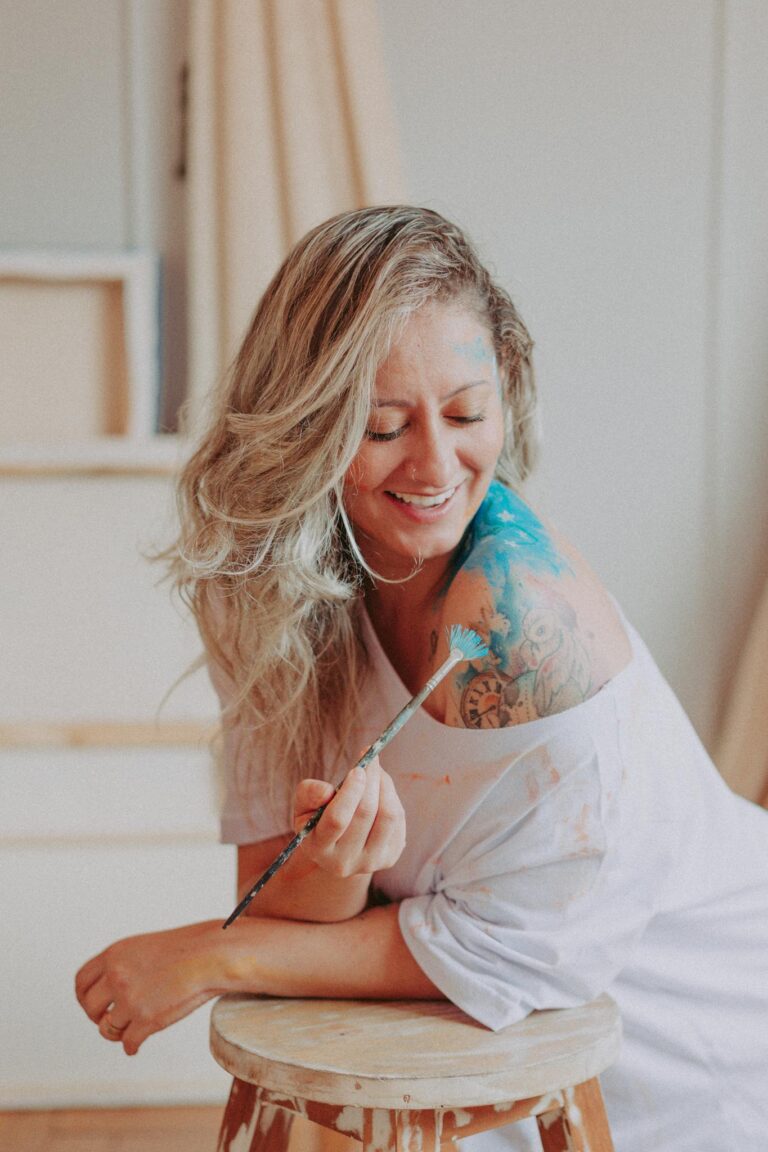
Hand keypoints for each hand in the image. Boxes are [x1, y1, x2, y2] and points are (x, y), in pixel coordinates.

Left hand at [74, 921, 225, 1054]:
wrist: (209, 955)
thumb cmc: (185, 949)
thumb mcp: (144, 947)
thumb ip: (122, 966)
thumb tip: (106, 994)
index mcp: (114, 955)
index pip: (81, 982)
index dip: (84, 998)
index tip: (94, 1006)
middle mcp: (116, 976)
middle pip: (90, 1008)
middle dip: (98, 1018)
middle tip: (110, 1021)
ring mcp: (130, 999)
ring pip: (107, 1029)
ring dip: (116, 1033)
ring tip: (128, 1031)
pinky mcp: (146, 1020)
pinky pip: (128, 1043)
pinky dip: (131, 1047)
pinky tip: (136, 1045)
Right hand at [295, 755, 405, 878]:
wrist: (337, 848)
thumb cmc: (318, 818)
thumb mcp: (304, 805)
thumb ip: (309, 794)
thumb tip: (326, 791)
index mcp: (318, 848)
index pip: (337, 819)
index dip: (350, 791)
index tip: (357, 769)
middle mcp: (344, 862)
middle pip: (365, 813)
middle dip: (371, 779)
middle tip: (370, 758)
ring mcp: (370, 862)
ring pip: (388, 816)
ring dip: (385, 786)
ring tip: (376, 771)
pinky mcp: (390, 857)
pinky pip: (399, 820)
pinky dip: (392, 797)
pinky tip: (381, 790)